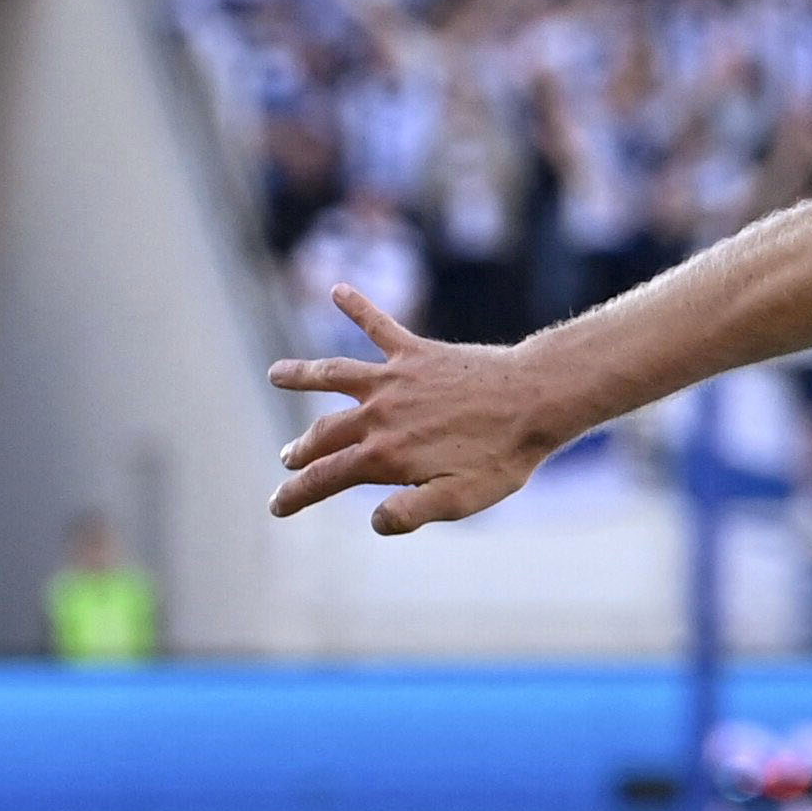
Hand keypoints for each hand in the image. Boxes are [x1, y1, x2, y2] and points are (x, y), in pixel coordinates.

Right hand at [269, 288, 562, 531]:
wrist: (535, 401)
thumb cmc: (503, 456)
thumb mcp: (461, 500)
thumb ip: (414, 512)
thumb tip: (374, 520)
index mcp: (385, 455)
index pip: (324, 478)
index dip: (297, 495)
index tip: (276, 507)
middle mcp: (379, 414)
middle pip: (324, 433)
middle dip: (301, 450)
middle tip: (288, 459)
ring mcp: (394, 379)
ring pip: (333, 374)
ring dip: (302, 375)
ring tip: (276, 375)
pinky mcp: (416, 353)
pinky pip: (378, 325)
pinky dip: (357, 307)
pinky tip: (338, 289)